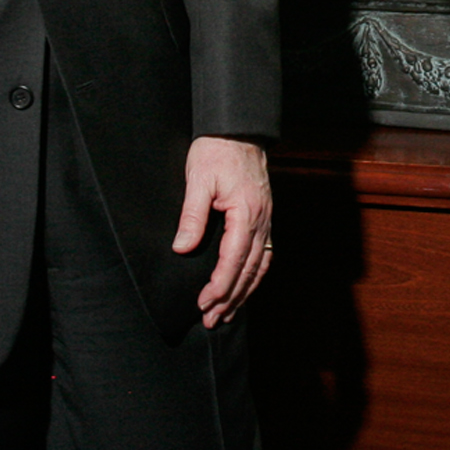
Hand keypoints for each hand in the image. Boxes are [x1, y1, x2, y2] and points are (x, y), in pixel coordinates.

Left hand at [175, 135, 272, 327]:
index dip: (220, 285)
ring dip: (244, 291)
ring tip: (227, 312)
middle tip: (212, 319)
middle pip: (249, 270)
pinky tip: (244, 285)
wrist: (238, 130)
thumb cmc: (217, 151)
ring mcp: (266, 220)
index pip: (234, 260)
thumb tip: (183, 248)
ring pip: (260, 266)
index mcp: (246, 213)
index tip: (204, 303)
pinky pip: (264, 254)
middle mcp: (262, 221)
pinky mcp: (264, 217)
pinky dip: (254, 275)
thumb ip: (192, 216)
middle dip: (231, 297)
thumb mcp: (198, 180)